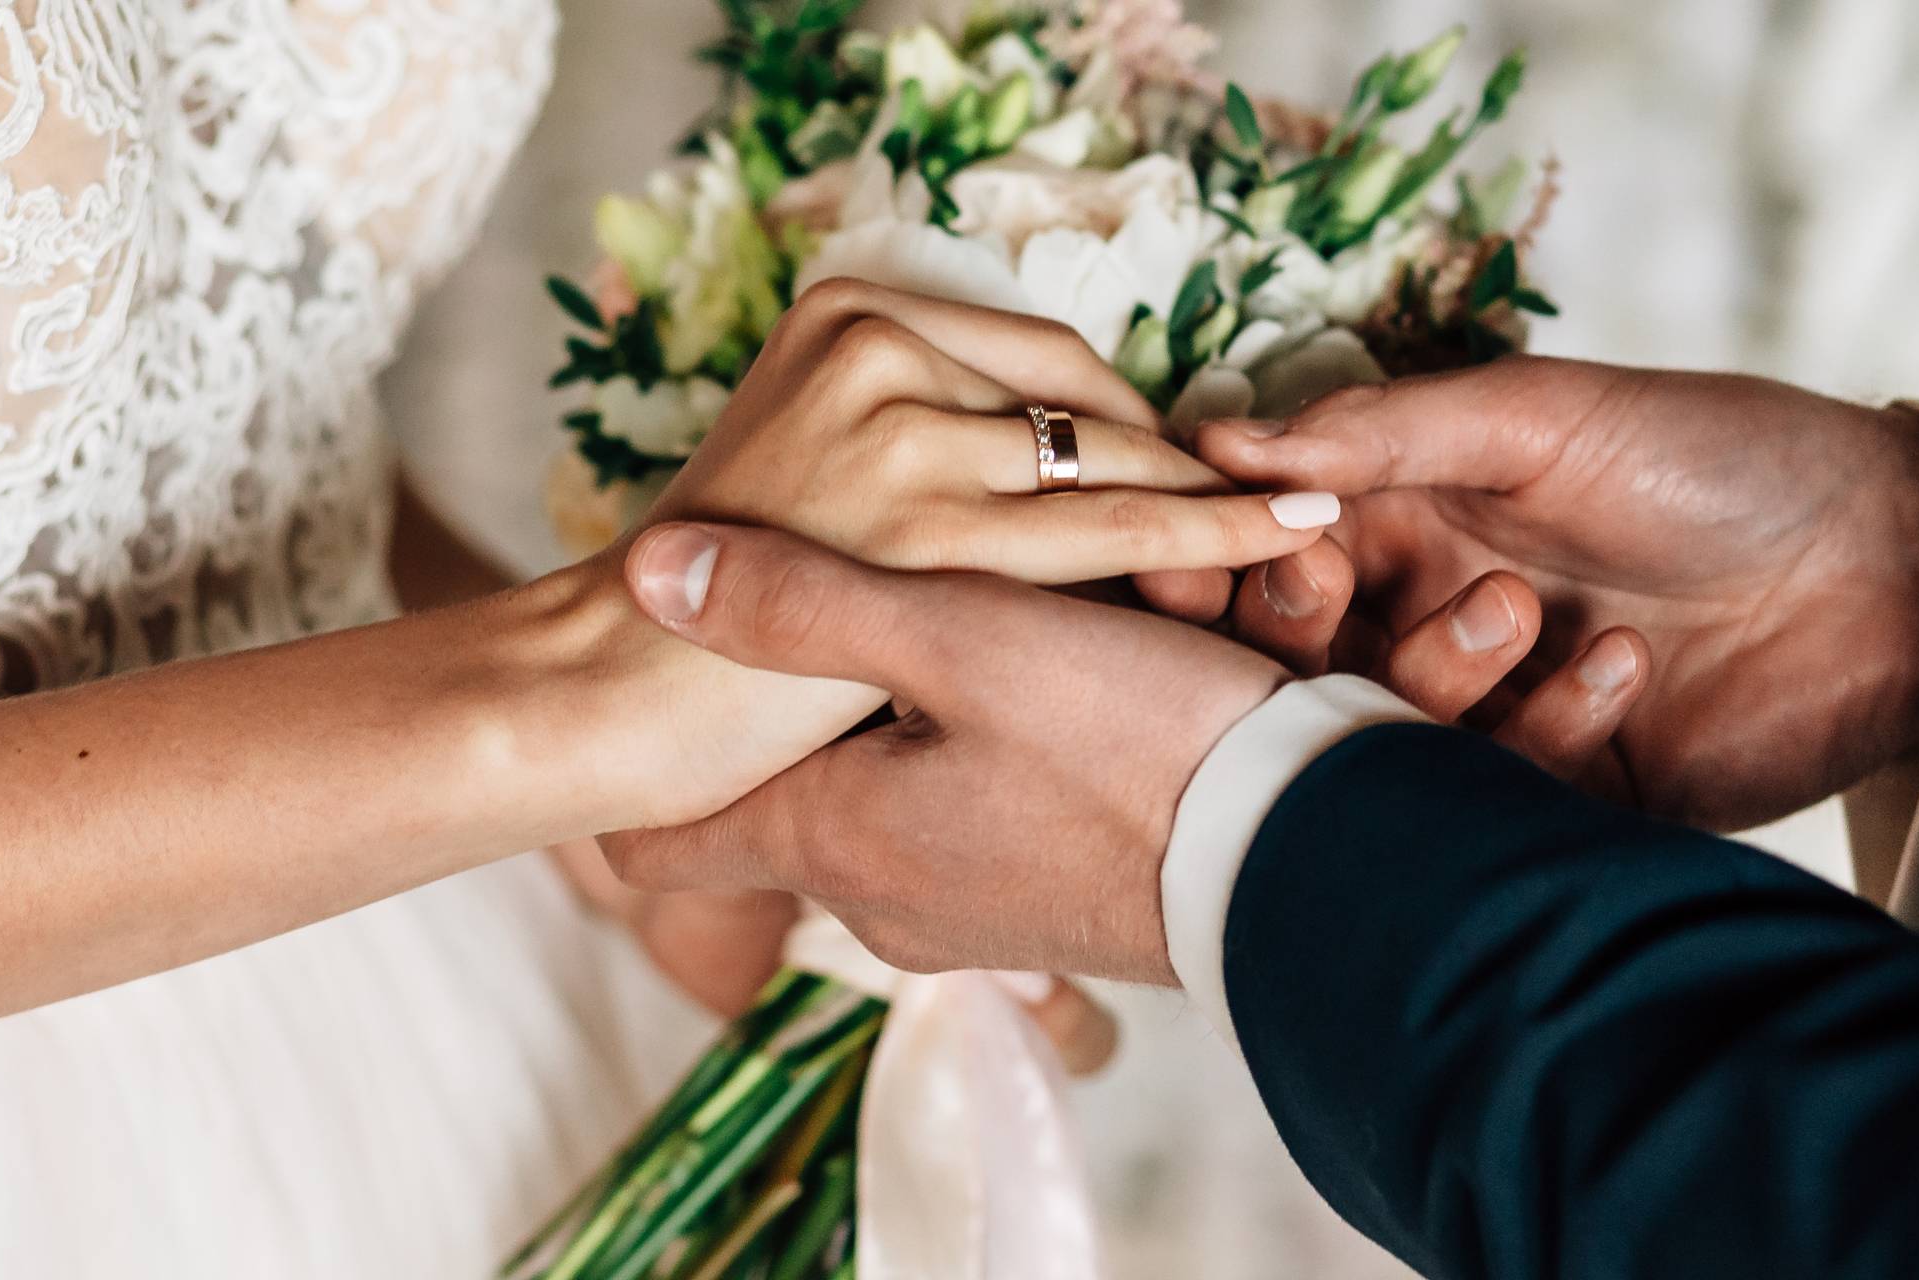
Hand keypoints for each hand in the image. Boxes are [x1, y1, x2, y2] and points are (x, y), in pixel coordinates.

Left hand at [576, 280, 1336, 1012]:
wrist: (1313, 859)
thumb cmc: (1136, 748)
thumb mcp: (962, 637)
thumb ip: (803, 600)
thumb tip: (644, 573)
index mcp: (836, 838)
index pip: (665, 840)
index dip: (645, 766)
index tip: (645, 695)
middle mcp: (885, 898)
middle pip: (804, 776)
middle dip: (842, 680)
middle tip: (904, 597)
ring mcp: (971, 912)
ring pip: (914, 771)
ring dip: (955, 691)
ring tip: (1029, 616)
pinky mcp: (1053, 900)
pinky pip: (998, 797)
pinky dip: (1025, 728)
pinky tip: (1090, 669)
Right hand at [651, 278, 1334, 587]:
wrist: (607, 693)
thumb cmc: (711, 624)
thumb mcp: (814, 488)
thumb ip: (917, 456)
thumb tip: (1061, 460)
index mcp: (846, 313)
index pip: (1044, 362)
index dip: (1129, 425)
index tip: (1196, 469)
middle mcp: (874, 347)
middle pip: (1085, 406)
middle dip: (1180, 465)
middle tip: (1277, 508)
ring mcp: (899, 431)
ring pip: (1109, 465)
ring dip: (1214, 504)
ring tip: (1311, 527)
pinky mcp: (924, 528)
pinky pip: (1113, 530)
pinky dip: (1216, 532)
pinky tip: (1290, 536)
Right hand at [1195, 357, 1918, 831]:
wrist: (1897, 565)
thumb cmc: (1718, 457)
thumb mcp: (1541, 415)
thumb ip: (1382, 433)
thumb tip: (1222, 445)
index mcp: (1409, 523)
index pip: (1266, 559)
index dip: (1220, 562)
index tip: (1197, 550)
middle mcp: (1430, 622)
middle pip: (1293, 663)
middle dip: (1291, 628)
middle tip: (1327, 586)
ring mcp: (1496, 717)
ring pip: (1385, 735)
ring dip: (1433, 672)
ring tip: (1521, 608)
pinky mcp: (1566, 800)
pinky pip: (1500, 793)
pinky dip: (1549, 728)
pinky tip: (1625, 665)